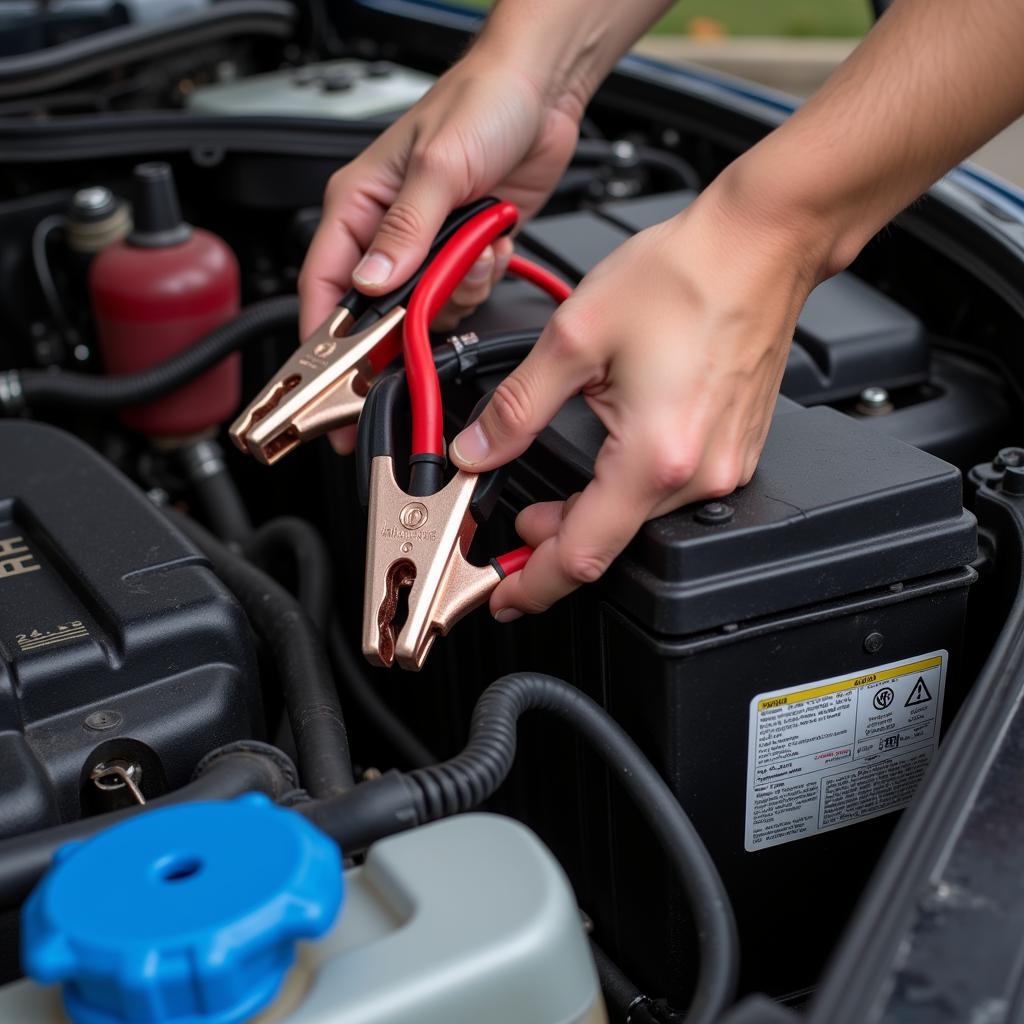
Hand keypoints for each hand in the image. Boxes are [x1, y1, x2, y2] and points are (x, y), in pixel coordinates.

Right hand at [298, 52, 582, 451]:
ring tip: (475, 250)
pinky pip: (465, 295)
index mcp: (358, 205)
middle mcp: (387, 230)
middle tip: (430, 318)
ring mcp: (427, 244)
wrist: (542, 91)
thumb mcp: (439, 166)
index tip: (329, 388)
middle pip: (378, 311)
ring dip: (458, 292)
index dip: (324, 342)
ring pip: (427, 309)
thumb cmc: (480, 101)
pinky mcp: (463, 253)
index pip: (324, 287)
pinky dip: (483, 278)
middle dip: (409, 320)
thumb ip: (407, 231)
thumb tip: (374, 284)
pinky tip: (492, 242)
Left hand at [449, 174, 832, 619]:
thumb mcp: (574, 339)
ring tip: (549, 503)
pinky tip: (602, 472)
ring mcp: (725, 466)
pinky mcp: (734, 450)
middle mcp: (699, 475)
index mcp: (655, 457)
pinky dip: (624, 497)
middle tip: (511, 533)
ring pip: (639, 521)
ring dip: (588, 519)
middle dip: (552, 546)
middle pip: (610, 543)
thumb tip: (476, 450)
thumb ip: (515, 409)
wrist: (760, 245)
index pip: (582, 555)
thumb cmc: (686, 277)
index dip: (533, 585)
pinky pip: (668, 494)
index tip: (503, 598)